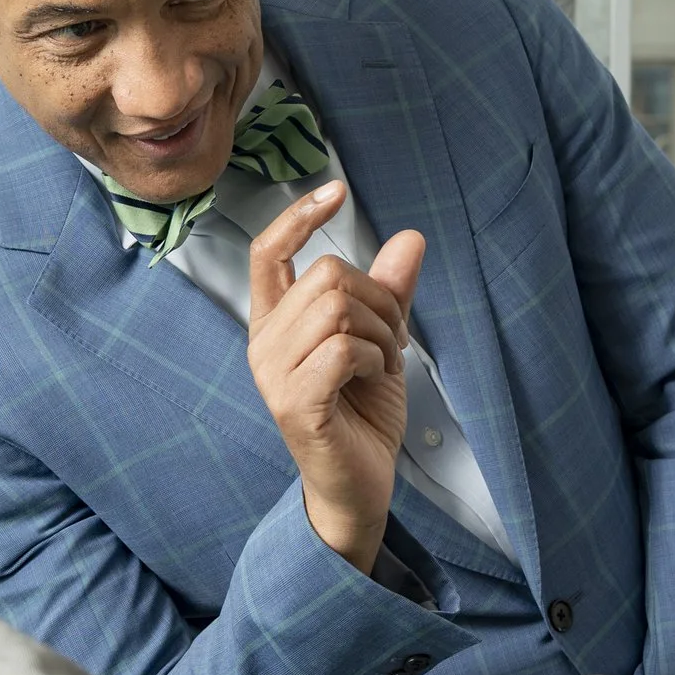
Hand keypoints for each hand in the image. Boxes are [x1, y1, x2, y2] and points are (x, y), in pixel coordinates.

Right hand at [246, 182, 425, 573]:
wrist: (361, 485)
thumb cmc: (363, 414)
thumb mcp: (383, 341)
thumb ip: (390, 292)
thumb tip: (410, 237)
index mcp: (275, 323)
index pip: (269, 252)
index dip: (299, 216)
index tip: (336, 190)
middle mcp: (263, 344)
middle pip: (326, 275)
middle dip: (380, 299)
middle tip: (394, 339)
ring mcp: (273, 374)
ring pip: (339, 307)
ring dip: (383, 330)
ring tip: (386, 360)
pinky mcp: (294, 402)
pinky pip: (344, 347)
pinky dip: (376, 356)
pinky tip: (378, 377)